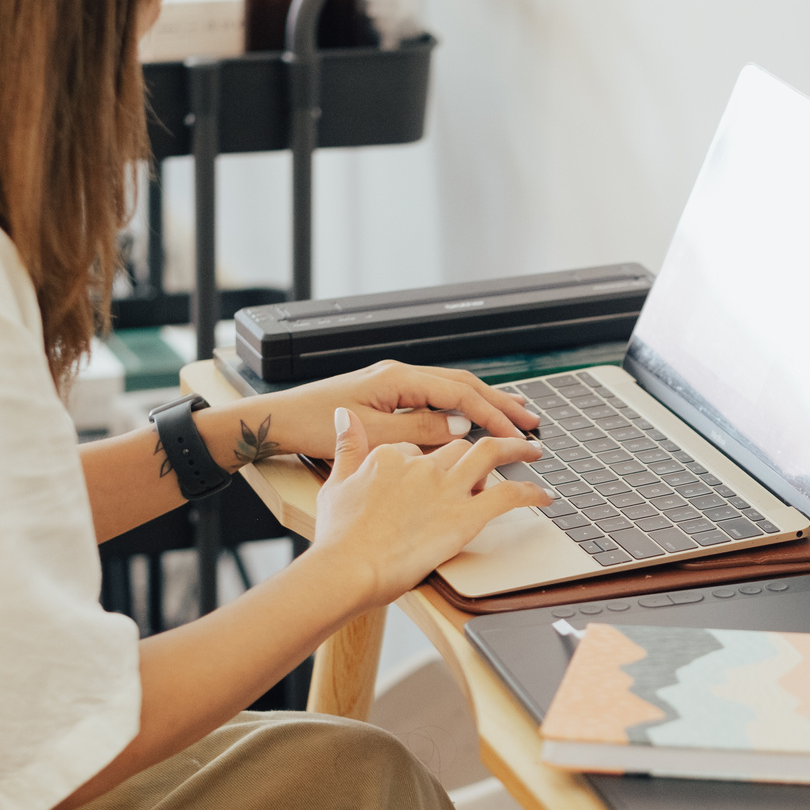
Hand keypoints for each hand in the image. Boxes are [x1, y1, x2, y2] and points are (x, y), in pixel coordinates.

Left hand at [212, 360, 542, 469]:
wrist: (277, 420)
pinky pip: (436, 398)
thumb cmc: (313, 425)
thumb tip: (460, 425)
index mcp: (398, 378)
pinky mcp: (387, 395)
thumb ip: (419, 429)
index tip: (517, 433)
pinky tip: (473, 419)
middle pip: (463, 384)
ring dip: (485, 402)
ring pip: (452, 389)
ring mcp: (394, 382)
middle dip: (500, 402)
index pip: (461, 393)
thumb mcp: (373, 434)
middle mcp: (399, 374)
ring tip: (515, 414)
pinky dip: (462, 407)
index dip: (493, 414)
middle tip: (532, 419)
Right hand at [309, 408, 550, 604]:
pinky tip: (544, 495)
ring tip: (532, 449)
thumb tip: (343, 415)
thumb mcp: (337, 481)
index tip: (436, 473)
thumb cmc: (340, 536)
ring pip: (489, 454)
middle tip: (498, 452)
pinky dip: (531, 491)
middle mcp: (423, 465)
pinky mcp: (466, 515)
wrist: (348, 567)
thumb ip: (347, 446)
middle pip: (457, 448)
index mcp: (391, 455)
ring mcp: (446, 488)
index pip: (420, 449)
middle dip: (476, 451)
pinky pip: (509, 495)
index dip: (430, 461)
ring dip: (516, 448)